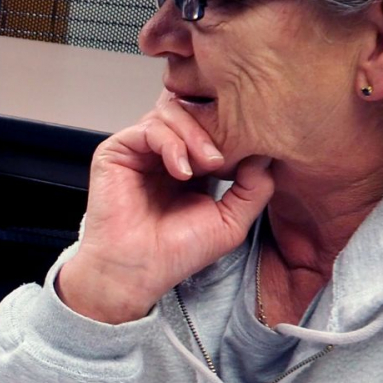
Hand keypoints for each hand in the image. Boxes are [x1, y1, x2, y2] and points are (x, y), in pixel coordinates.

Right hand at [57, 92, 276, 323]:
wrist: (139, 270)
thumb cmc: (178, 252)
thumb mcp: (231, 220)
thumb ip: (254, 188)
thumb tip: (266, 154)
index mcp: (189, 164)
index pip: (210, 126)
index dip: (230, 132)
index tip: (247, 153)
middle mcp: (162, 152)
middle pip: (191, 111)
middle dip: (214, 131)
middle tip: (223, 161)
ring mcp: (138, 150)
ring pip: (171, 113)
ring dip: (195, 136)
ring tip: (205, 165)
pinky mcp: (116, 151)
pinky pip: (148, 128)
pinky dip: (170, 143)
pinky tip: (181, 171)